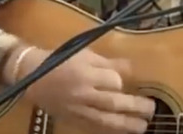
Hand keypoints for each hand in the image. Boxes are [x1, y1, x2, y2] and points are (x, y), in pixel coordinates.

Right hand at [10, 46, 155, 133]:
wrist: (32, 76)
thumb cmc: (60, 61)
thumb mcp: (85, 55)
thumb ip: (108, 63)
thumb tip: (132, 68)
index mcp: (85, 73)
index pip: (113, 81)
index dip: (121, 82)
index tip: (124, 81)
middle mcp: (82, 93)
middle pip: (113, 103)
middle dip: (134, 107)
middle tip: (151, 109)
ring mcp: (78, 109)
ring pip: (105, 120)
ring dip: (126, 124)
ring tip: (143, 126)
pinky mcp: (73, 120)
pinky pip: (94, 127)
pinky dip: (109, 130)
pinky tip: (122, 131)